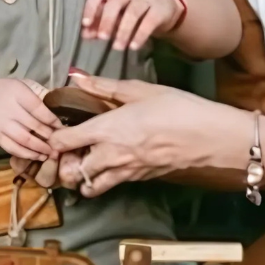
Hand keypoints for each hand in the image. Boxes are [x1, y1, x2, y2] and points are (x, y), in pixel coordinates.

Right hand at [0, 78, 60, 160]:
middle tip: (61, 143)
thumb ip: (41, 95)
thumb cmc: (8, 92)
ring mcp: (0, 124)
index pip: (38, 108)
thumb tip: (61, 109)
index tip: (62, 127)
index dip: (52, 119)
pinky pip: (13, 148)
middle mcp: (8, 109)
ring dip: (40, 148)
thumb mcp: (24, 85)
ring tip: (52, 153)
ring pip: (24, 140)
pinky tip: (38, 156)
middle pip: (33, 125)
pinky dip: (27, 154)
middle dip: (49, 136)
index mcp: (17, 92)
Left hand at [46, 73, 220, 195]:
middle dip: (64, 164)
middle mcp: (111, 155)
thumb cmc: (179, 108)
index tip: (56, 129)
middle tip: (68, 149)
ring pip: (89, 187)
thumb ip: (105, 86)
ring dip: (82, 178)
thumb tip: (78, 77)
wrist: (211, 138)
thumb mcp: (141, 90)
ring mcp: (126, 172)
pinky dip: (102, 181)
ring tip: (85, 162)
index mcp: (107, 129)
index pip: (63, 142)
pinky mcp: (140, 180)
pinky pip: (112, 186)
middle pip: (71, 172)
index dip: (54, 137)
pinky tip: (109, 164)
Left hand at [81, 0, 182, 50]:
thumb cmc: (133, 9)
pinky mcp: (159, 8)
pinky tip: (133, 47)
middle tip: (102, 38)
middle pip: (115, 2)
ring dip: (123, 31)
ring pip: (133, 12)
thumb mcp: (116, 14)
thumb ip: (100, 23)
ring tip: (118, 47)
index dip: (90, 7)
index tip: (86, 24)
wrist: (165, 5)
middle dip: (107, 21)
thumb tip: (85, 34)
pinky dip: (140, 35)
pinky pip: (149, 21)